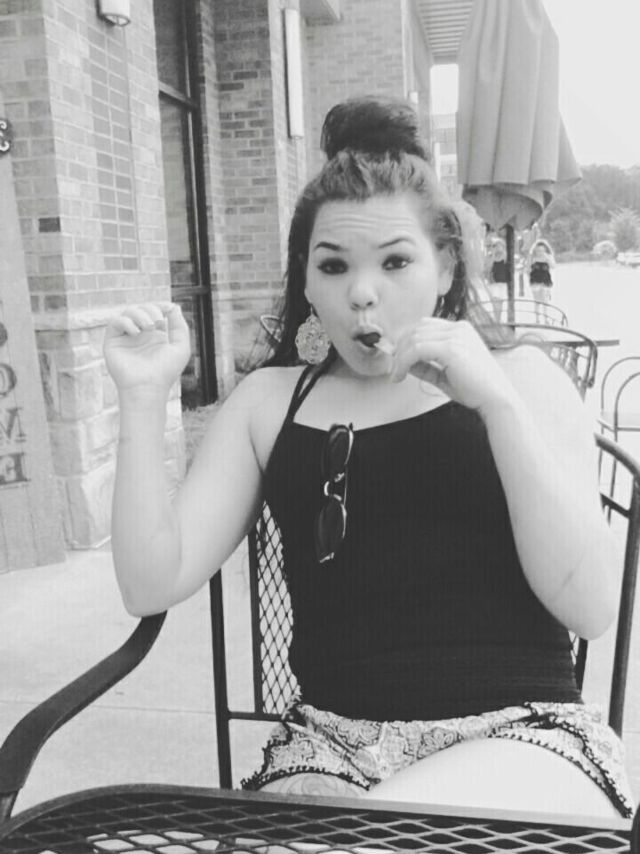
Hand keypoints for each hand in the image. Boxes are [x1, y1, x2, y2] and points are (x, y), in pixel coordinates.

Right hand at [104, 302, 190, 397]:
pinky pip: (115, 322)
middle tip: (157, 322)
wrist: (148, 387)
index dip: (161, 306)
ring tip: (148, 327)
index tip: (168, 308)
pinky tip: (136, 333)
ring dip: (140, 314)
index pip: (155, 311)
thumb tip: (174, 307)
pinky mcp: (112, 342)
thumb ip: (180, 326)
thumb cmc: (165, 371)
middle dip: (151, 310)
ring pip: (128, 312)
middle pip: (142, 308)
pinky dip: (126, 322)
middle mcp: (140, 335)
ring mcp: (126, 338)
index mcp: (155, 335)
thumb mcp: (180, 347)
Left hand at [390, 318, 517, 411]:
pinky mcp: (451, 348)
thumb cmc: (476, 390)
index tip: (397, 358)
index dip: (407, 340)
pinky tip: (400, 375)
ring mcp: (456, 336)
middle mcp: (459, 328)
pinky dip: (403, 362)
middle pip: (416, 329)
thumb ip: (426, 366)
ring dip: (400, 357)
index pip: (425, 326)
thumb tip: (404, 363)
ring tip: (397, 374)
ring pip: (413, 339)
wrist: (496, 399)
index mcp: (461, 330)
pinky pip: (416, 350)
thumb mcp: (445, 374)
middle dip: (400, 348)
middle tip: (394, 368)